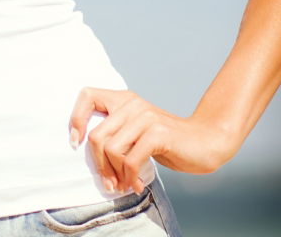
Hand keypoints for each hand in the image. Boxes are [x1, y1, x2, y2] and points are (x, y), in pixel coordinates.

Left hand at [68, 87, 236, 194]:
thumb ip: (116, 132)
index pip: (87, 96)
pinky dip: (130, 178)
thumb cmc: (166, 141)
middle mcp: (132, 103)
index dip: (76, 118)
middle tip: (108, 183)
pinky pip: (130, 160)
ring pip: (111, 150)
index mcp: (123, 99)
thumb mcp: (135, 131)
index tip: (76, 143)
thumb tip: (86, 151)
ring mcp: (145, 117)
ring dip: (115, 174)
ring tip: (123, 184)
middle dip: (99, 166)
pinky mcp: (157, 133)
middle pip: (97, 136)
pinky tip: (136, 185)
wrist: (205, 141)